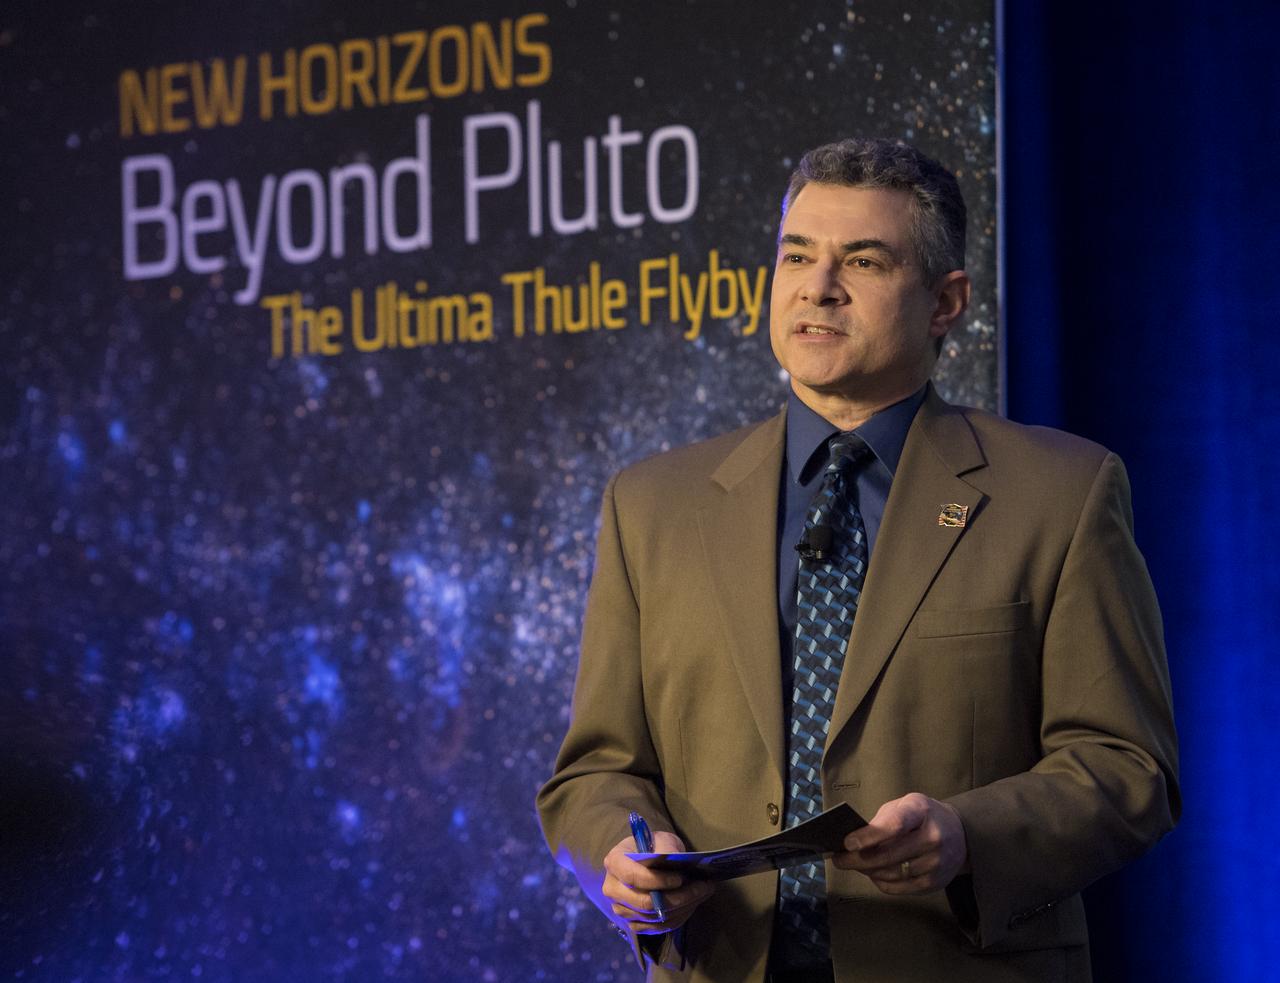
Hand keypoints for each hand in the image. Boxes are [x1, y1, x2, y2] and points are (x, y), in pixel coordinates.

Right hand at [602, 831, 714, 933]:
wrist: (646, 860)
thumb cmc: (653, 847)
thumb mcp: (661, 839)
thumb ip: (666, 850)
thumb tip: (674, 863)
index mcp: (614, 862)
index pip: (632, 877)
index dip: (657, 880)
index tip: (680, 878)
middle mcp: (612, 888)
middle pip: (644, 902)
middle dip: (678, 897)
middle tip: (702, 887)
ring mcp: (621, 909)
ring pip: (654, 917)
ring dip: (683, 907)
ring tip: (702, 893)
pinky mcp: (633, 923)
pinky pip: (657, 928)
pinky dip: (678, 917)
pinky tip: (692, 904)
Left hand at [832, 792, 967, 894]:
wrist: (960, 832)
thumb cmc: (922, 816)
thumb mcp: (904, 806)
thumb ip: (881, 821)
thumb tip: (852, 842)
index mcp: (921, 811)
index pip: (894, 825)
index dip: (868, 836)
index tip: (847, 843)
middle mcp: (933, 837)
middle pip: (889, 855)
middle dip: (858, 860)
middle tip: (839, 860)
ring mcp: (937, 862)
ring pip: (892, 874)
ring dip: (868, 871)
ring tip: (855, 865)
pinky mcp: (936, 882)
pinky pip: (900, 887)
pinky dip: (881, 882)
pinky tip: (873, 874)